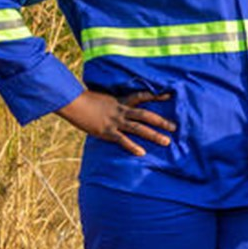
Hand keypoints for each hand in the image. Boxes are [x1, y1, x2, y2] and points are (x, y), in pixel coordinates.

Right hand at [58, 90, 173, 155]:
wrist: (72, 102)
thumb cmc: (84, 101)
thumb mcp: (102, 99)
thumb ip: (112, 104)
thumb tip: (116, 108)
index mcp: (120, 101)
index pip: (142, 96)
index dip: (157, 96)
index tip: (170, 96)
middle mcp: (121, 110)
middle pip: (146, 115)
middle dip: (161, 121)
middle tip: (175, 127)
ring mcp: (115, 121)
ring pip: (138, 128)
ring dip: (153, 135)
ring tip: (166, 141)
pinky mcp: (107, 131)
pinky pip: (122, 140)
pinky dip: (132, 146)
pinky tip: (142, 153)